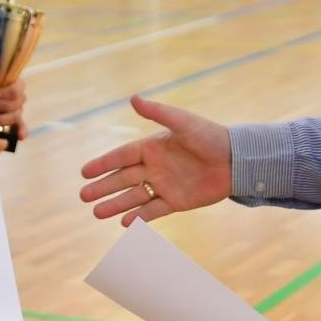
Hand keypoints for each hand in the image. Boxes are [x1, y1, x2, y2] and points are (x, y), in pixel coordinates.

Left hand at [0, 70, 26, 139]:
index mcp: (16, 84)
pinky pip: (21, 127)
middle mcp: (20, 97)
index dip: (2, 96)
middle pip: (13, 106)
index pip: (14, 92)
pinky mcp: (13, 122)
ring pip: (14, 117)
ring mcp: (18, 111)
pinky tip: (20, 136)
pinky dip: (21, 131)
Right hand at [79, 95, 231, 224]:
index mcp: (152, 147)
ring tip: (96, 213)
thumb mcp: (182, 122)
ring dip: (115, 204)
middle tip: (83, 197)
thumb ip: (157, 113)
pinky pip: (153, 211)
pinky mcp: (177, 202)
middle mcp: (155, 167)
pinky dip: (139, 217)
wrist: (237, 160)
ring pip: (134, 197)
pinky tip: (124, 222)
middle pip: (122, 178)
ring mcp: (164, 185)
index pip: (121, 156)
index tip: (83, 172)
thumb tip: (133, 98)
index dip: (102, 164)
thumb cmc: (210, 136)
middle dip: (103, 187)